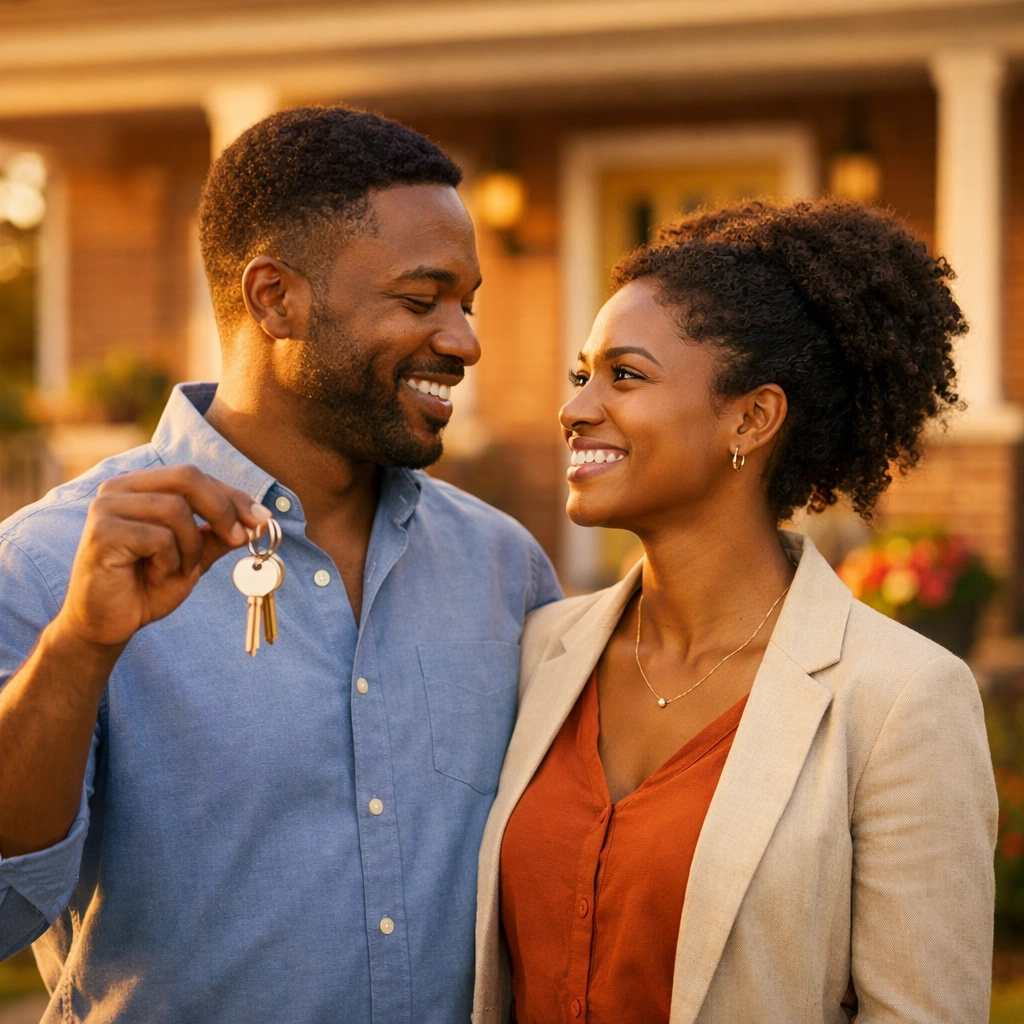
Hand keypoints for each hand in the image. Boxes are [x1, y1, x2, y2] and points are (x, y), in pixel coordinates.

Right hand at [55, 465, 271, 648]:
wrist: (108, 625)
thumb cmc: (147, 587)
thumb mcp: (193, 557)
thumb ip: (218, 535)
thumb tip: (258, 519)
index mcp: (140, 485)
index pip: (195, 476)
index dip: (233, 496)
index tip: (263, 519)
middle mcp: (119, 487)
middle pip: (187, 478)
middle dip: (222, 509)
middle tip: (238, 539)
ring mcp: (106, 507)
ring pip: (176, 510)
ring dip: (190, 548)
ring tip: (177, 570)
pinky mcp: (102, 532)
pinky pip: (159, 538)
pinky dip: (169, 562)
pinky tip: (154, 576)